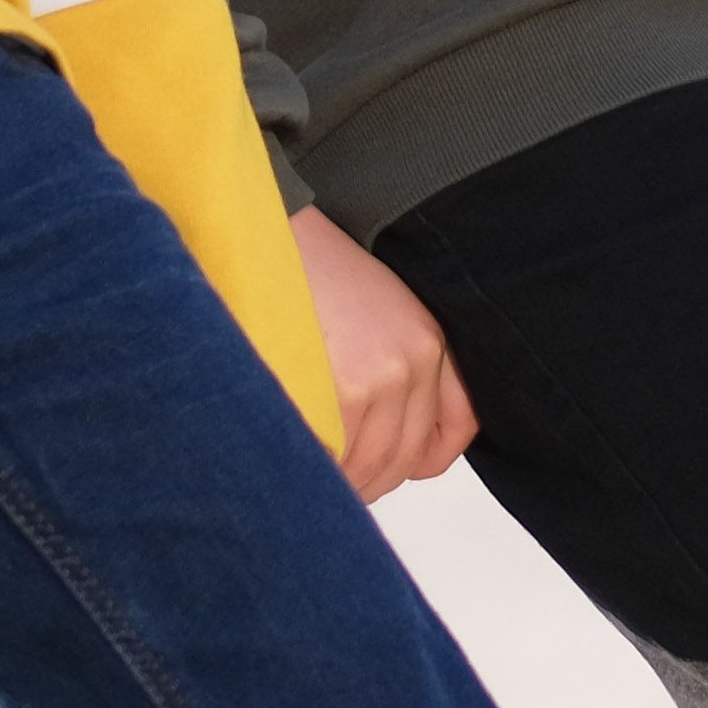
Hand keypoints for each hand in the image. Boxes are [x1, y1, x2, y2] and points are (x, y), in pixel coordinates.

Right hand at [294, 209, 475, 501]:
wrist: (258, 226)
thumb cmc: (300, 269)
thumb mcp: (370, 308)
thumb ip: (390, 368)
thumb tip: (380, 455)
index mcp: (427, 338)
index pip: (450, 432)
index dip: (412, 462)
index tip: (379, 470)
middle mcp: (413, 360)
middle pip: (401, 460)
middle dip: (362, 480)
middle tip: (324, 477)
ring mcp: (381, 377)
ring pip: (366, 468)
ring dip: (334, 481)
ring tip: (299, 468)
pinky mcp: (343, 390)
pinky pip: (335, 459)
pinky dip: (311, 469)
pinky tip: (288, 457)